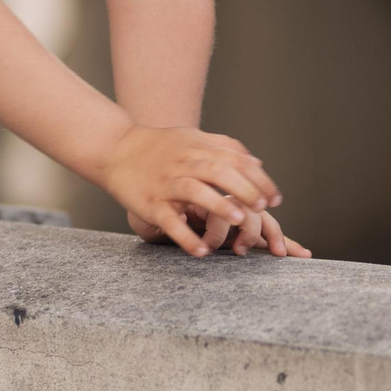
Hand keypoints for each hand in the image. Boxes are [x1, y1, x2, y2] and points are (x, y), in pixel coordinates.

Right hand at [96, 125, 280, 256]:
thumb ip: (224, 148)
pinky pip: (169, 221)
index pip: (236, 160)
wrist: (115, 148)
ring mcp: (166, 183)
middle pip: (220, 172)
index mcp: (198, 148)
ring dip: (219, 205)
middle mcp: (183, 163)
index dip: (259, 179)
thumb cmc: (159, 147)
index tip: (275, 198)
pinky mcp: (150, 203)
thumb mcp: (192, 138)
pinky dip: (185, 237)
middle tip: (262, 208)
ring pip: (195, 191)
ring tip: (239, 221)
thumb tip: (257, 165)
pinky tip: (202, 252)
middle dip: (245, 190)